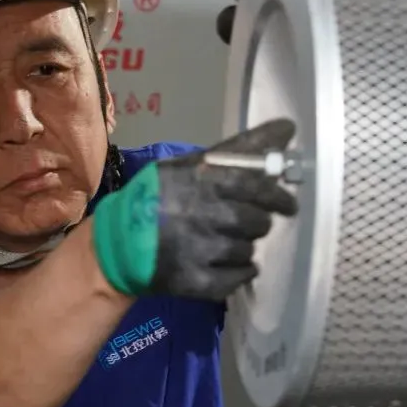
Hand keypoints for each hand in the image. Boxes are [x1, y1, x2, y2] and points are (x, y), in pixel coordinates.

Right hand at [91, 118, 297, 300]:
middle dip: (258, 223)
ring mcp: (199, 249)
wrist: (118, 240)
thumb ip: (242, 149)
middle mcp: (203, 214)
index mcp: (202, 180)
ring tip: (225, 240)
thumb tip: (288, 127)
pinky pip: (238, 278)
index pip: (256, 186)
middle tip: (249, 222)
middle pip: (256, 222)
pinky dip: (240, 271)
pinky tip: (227, 262)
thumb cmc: (160, 194)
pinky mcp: (195, 279)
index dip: (276, 196)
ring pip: (248, 250)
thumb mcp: (193, 163)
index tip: (287, 205)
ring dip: (244, 246)